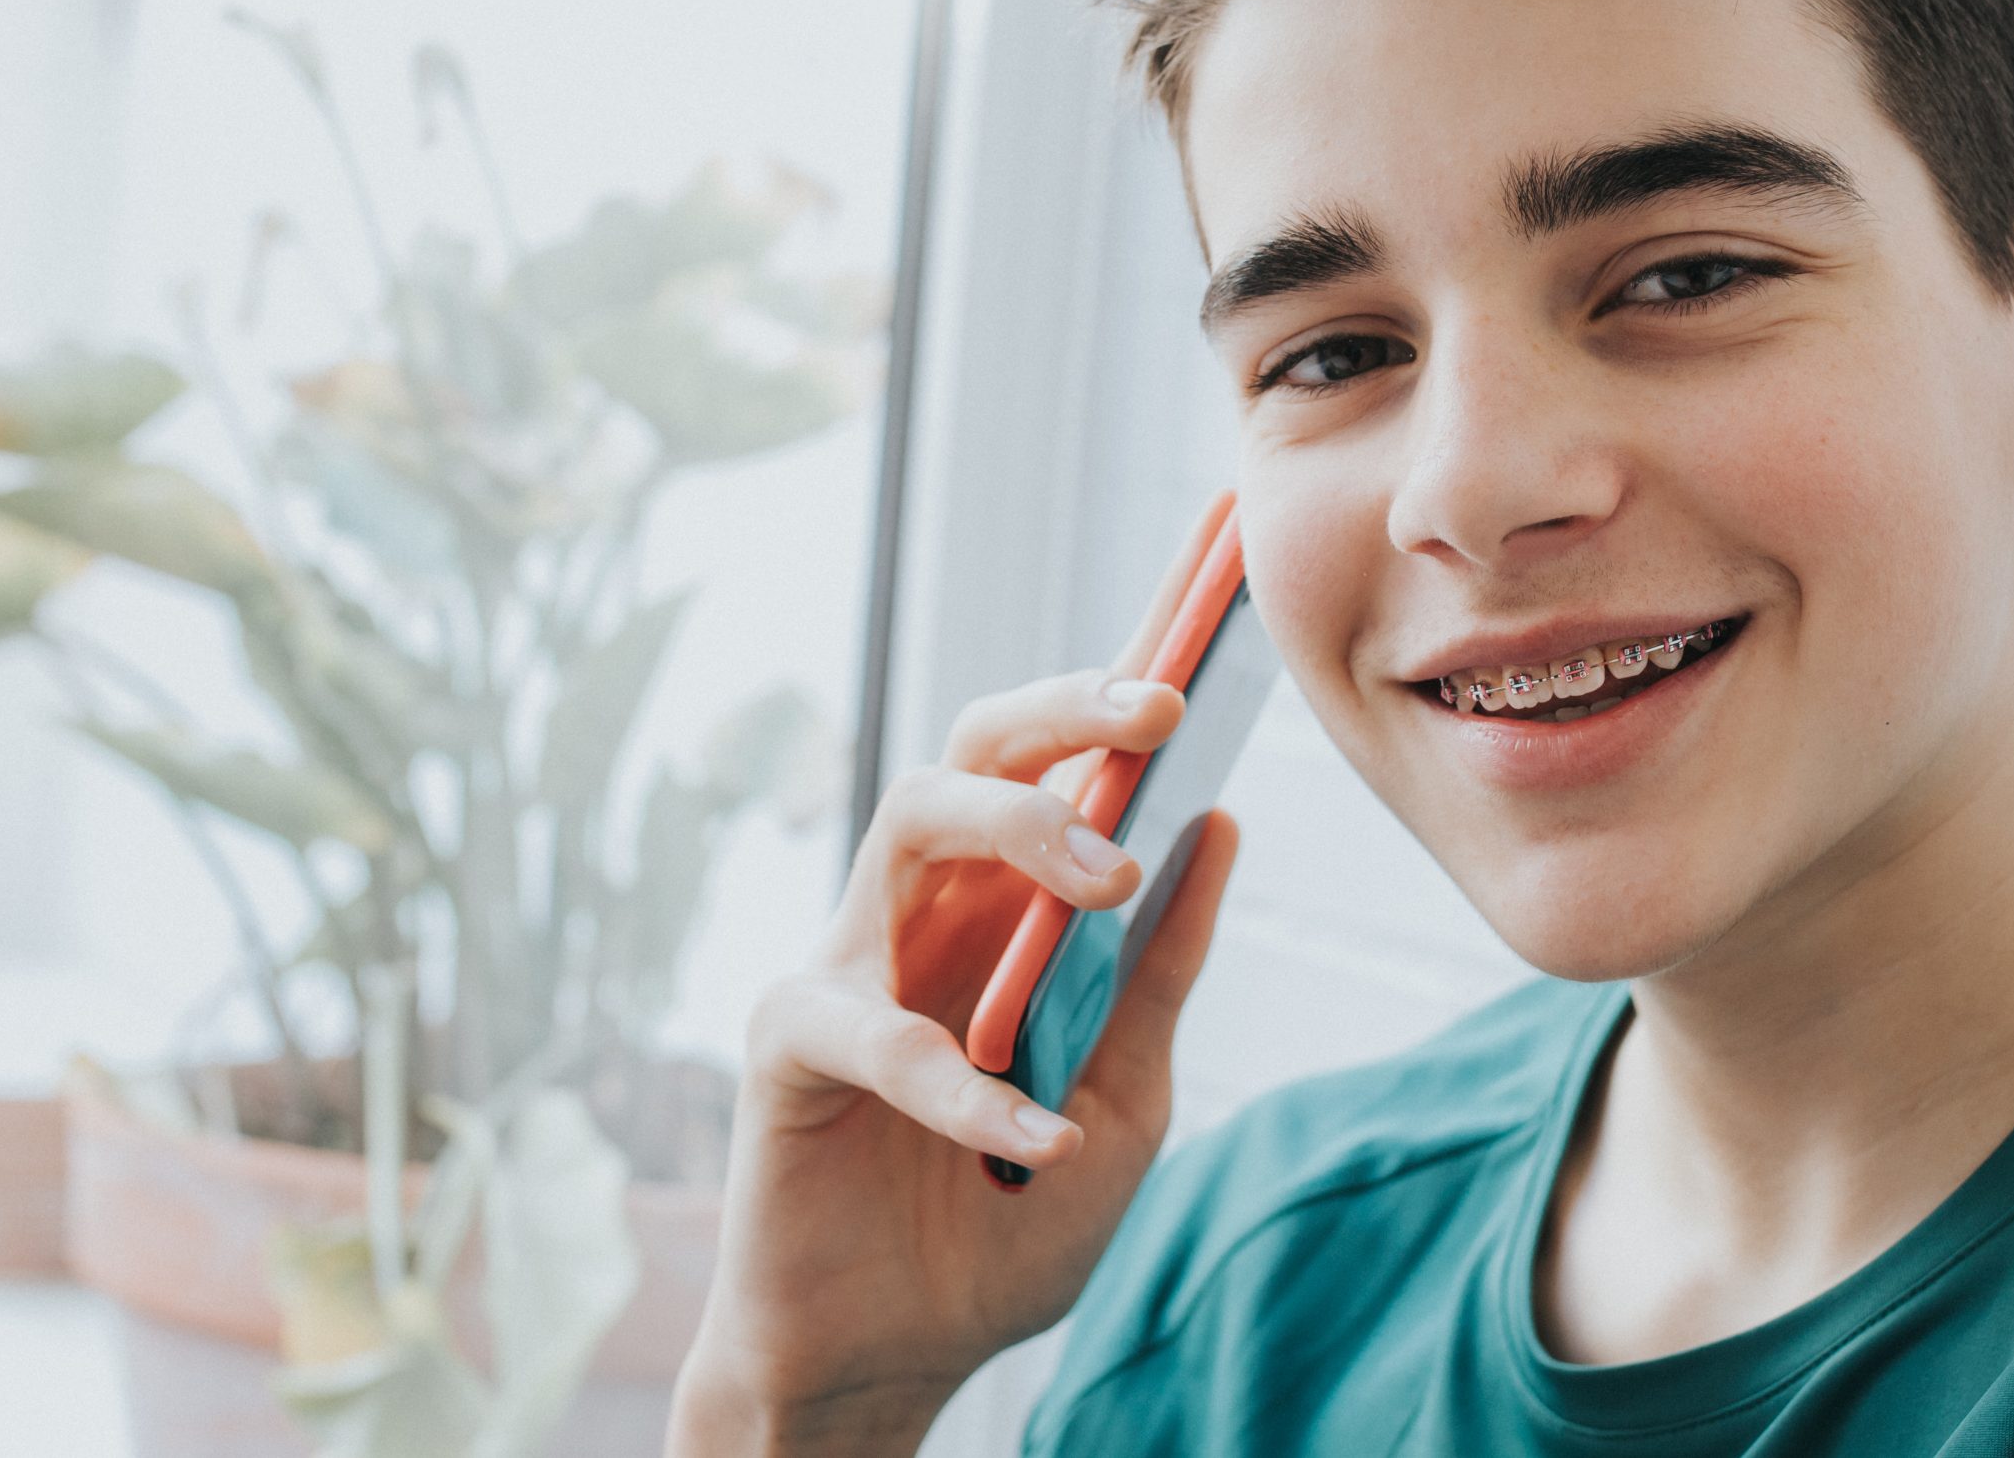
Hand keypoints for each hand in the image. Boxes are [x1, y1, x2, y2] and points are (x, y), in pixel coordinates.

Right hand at [667, 496, 1242, 1456]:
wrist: (894, 1357)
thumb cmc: (1004, 1224)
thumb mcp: (1125, 1099)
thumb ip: (1161, 973)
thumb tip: (1223, 825)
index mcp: (1000, 912)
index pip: (1046, 768)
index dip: (1106, 701)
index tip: (1200, 656)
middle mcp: (921, 914)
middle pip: (967, 749)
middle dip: (1061, 710)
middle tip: (1158, 710)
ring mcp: (847, 969)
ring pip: (907, 822)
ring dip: (1018, 827)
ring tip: (1110, 881)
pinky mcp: (790, 1052)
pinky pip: (878, 1033)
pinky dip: (968, 1086)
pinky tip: (1039, 1137)